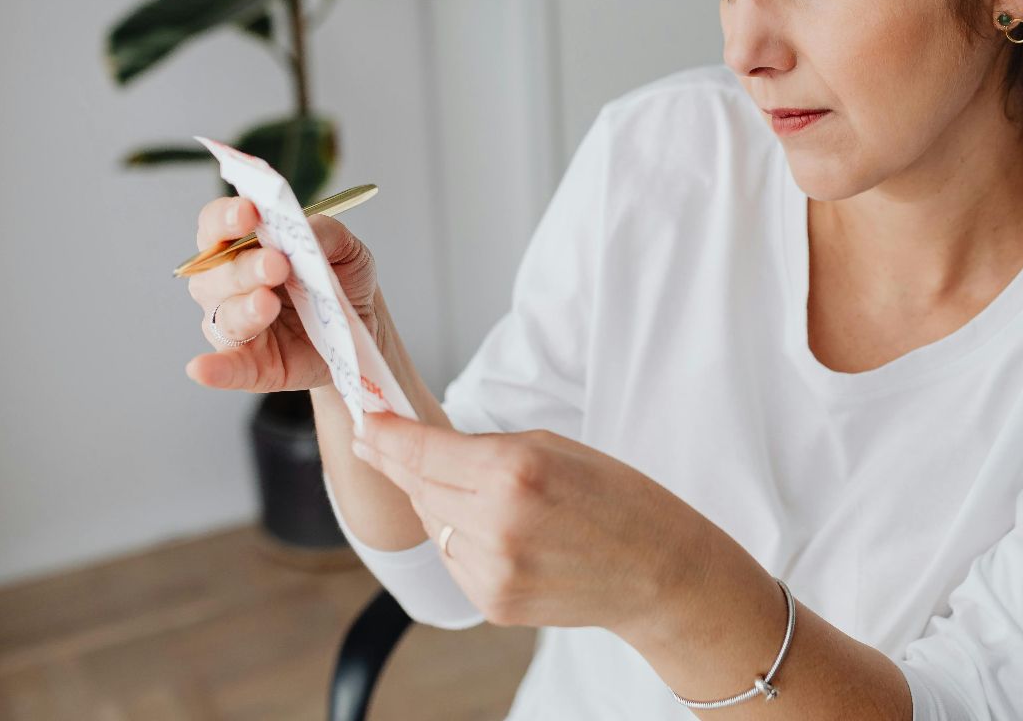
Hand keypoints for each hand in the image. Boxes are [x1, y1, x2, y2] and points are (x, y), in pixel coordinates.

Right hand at [184, 194, 379, 392]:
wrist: (363, 326)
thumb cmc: (341, 278)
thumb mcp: (346, 249)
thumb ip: (326, 234)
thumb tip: (305, 229)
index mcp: (242, 246)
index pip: (216, 225)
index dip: (226, 217)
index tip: (248, 212)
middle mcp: (227, 284)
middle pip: (216, 272)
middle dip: (245, 266)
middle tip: (276, 264)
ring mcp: (236, 325)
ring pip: (224, 316)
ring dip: (243, 309)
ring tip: (267, 303)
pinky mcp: (252, 365)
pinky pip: (227, 368)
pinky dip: (214, 369)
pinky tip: (201, 368)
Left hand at [350, 414, 731, 636]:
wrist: (658, 571)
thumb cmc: (618, 499)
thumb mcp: (553, 447)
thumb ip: (484, 448)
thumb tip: (422, 449)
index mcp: (513, 472)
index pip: (421, 451)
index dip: (385, 434)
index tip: (364, 420)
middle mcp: (495, 524)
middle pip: (418, 487)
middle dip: (404, 464)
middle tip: (386, 441)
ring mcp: (491, 571)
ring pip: (432, 525)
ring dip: (438, 503)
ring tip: (482, 494)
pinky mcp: (492, 603)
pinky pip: (454, 559)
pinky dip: (462, 539)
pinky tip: (500, 531)